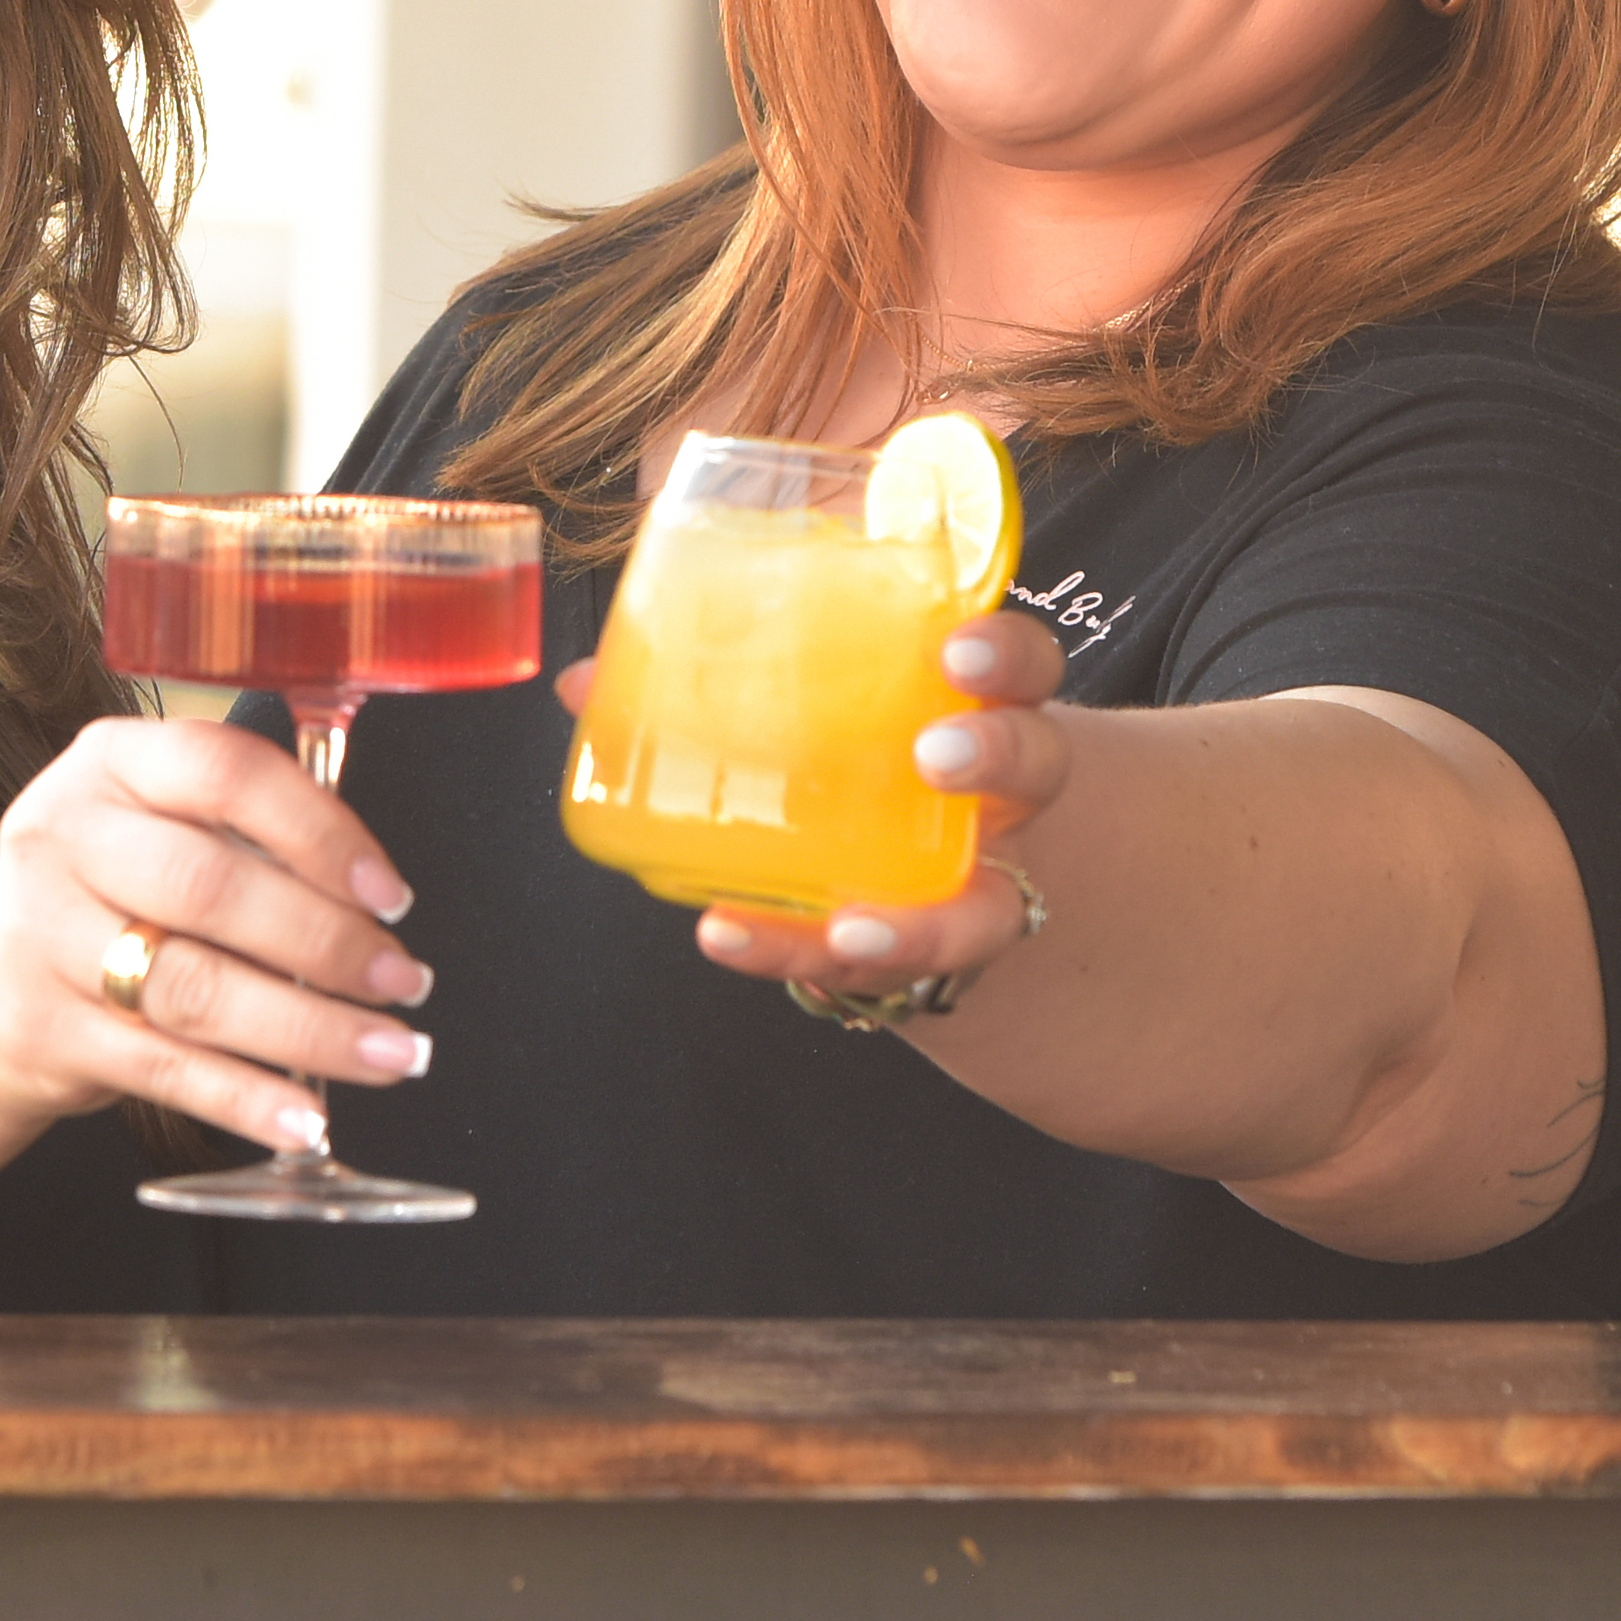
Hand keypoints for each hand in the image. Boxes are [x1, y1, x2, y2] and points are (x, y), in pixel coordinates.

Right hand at [0, 713, 436, 1151]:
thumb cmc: (111, 894)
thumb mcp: (157, 824)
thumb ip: (250, 835)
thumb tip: (376, 899)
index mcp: (110, 762)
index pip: (226, 772)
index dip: (322, 833)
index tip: (390, 894)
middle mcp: (63, 837)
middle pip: (211, 888)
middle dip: (326, 942)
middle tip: (403, 982)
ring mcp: (42, 935)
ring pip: (194, 988)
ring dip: (309, 1030)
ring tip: (389, 1052)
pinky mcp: (44, 1029)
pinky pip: (166, 1069)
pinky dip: (247, 1099)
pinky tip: (307, 1118)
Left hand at [613, 607, 1064, 1001]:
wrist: (908, 880)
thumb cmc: (852, 771)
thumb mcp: (807, 719)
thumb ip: (709, 693)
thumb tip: (584, 682)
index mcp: (974, 710)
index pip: (1024, 666)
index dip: (1006, 655)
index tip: (959, 651)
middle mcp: (993, 800)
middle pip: (1036, 767)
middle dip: (997, 757)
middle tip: (935, 754)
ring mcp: (970, 887)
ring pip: (984, 911)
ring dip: (919, 923)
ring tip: (852, 927)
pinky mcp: (911, 954)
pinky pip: (872, 969)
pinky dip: (793, 951)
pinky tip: (728, 935)